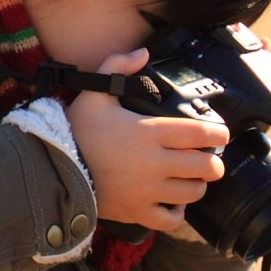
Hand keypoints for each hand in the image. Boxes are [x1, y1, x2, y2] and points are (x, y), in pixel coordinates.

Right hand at [66, 48, 229, 230]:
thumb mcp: (93, 94)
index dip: (219, 133)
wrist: (49, 171)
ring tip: (191, 177)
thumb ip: (117, 67)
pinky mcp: (137, 212)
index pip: (200, 134)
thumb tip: (143, 51)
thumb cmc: (74, 131)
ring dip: (198, 185)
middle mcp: (154, 163)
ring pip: (193, 193)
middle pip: (206, 167)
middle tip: (209, 158)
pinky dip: (178, 213)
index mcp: (149, 132)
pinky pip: (170, 220)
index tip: (221, 133)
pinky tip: (174, 202)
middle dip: (214, 162)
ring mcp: (147, 191)